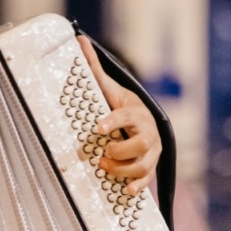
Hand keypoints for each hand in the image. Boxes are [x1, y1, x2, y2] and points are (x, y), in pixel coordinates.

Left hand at [78, 36, 161, 195]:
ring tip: (105, 166)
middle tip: (102, 152)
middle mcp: (147, 131)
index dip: (113, 121)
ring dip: (124, 168)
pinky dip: (137, 185)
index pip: (126, 116)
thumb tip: (79, 40)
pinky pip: (147, 178)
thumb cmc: (120, 105)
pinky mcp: (150, 165)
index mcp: (134, 112)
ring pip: (144, 162)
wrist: (143, 120)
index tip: (98, 127)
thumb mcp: (107, 88)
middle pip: (141, 143)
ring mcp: (151, 149)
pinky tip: (126, 190)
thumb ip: (93, 68)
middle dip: (120, 150)